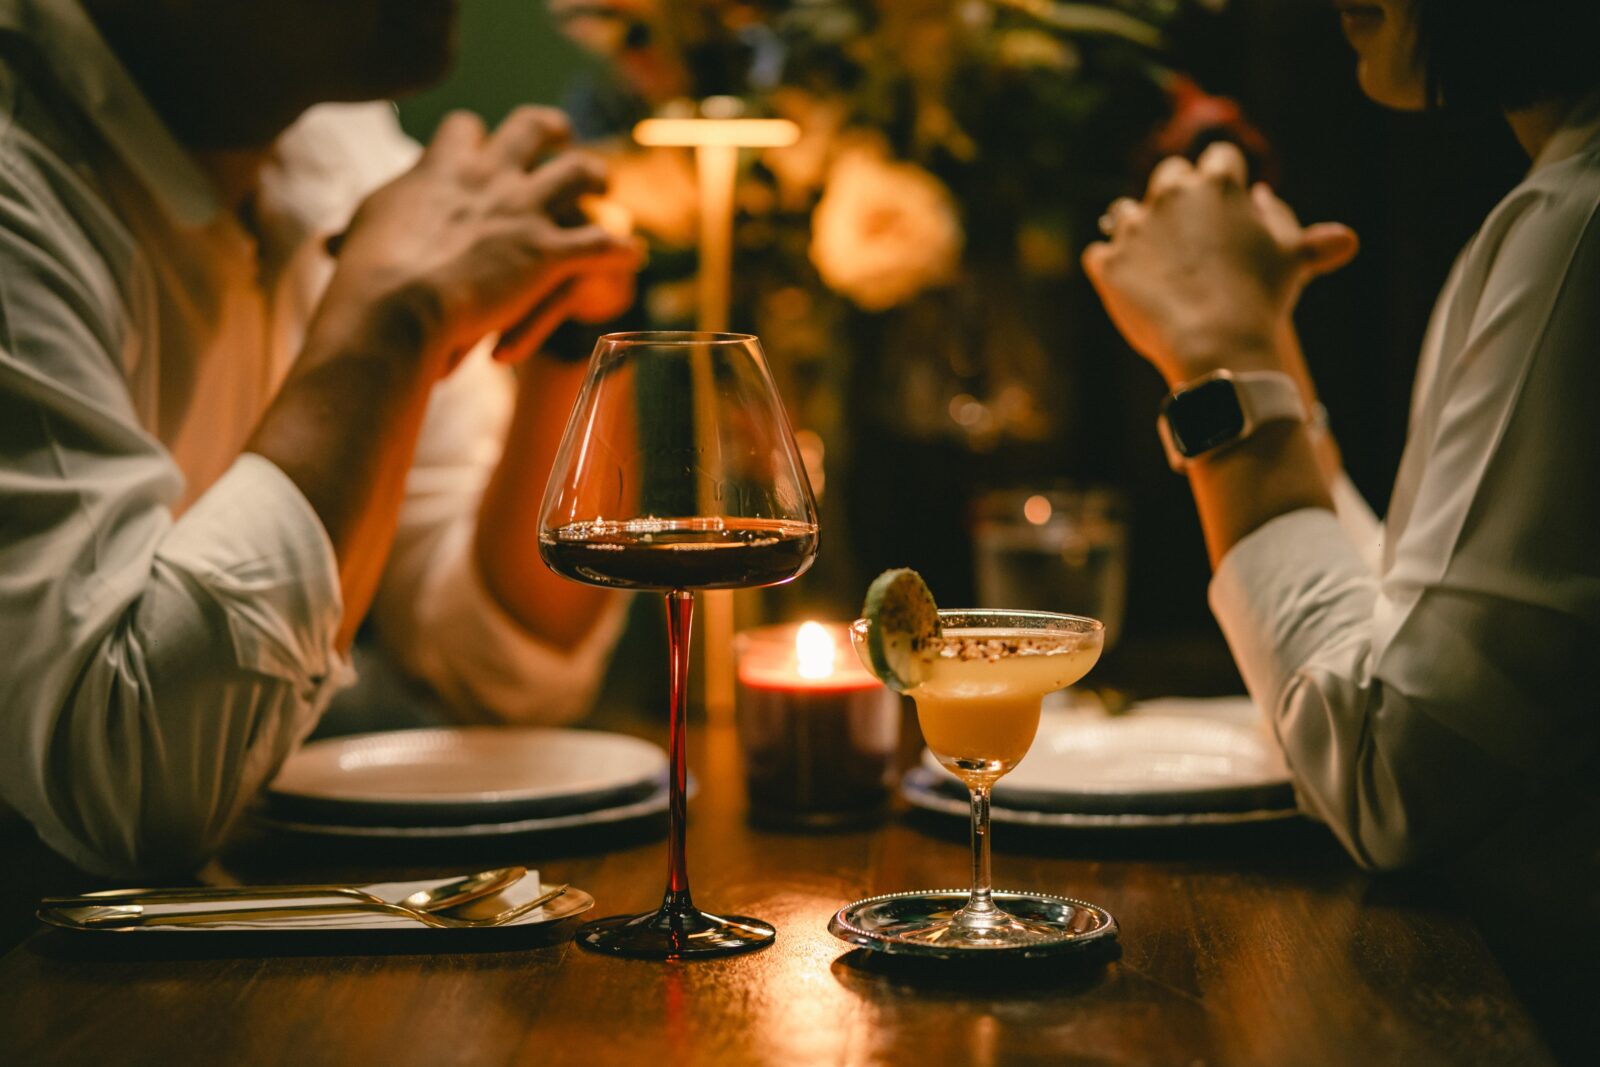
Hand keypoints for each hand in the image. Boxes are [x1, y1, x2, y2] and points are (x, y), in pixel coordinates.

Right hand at [327, 106, 641, 373]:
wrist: (397, 304)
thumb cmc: (369, 275)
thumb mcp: (362, 235)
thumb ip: (363, 229)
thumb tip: (331, 245)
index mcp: (444, 166)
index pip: (466, 128)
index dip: (475, 136)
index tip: (477, 143)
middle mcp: (490, 176)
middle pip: (532, 128)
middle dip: (549, 129)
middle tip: (560, 136)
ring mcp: (524, 211)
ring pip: (579, 173)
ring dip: (596, 177)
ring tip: (605, 186)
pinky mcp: (548, 252)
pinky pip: (601, 243)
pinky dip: (622, 249)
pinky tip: (634, 255)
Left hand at [1082, 142, 1357, 385]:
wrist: (1216, 345)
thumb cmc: (1261, 300)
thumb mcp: (1291, 261)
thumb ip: (1299, 234)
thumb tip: (1304, 217)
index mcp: (1219, 182)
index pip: (1220, 158)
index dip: (1225, 180)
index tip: (1227, 204)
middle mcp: (1171, 194)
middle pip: (1169, 175)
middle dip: (1177, 197)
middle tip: (1188, 232)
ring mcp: (1134, 227)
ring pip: (1124, 212)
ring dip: (1136, 229)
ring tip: (1153, 261)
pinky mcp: (1107, 263)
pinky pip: (1100, 255)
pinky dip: (1111, 269)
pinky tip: (1129, 287)